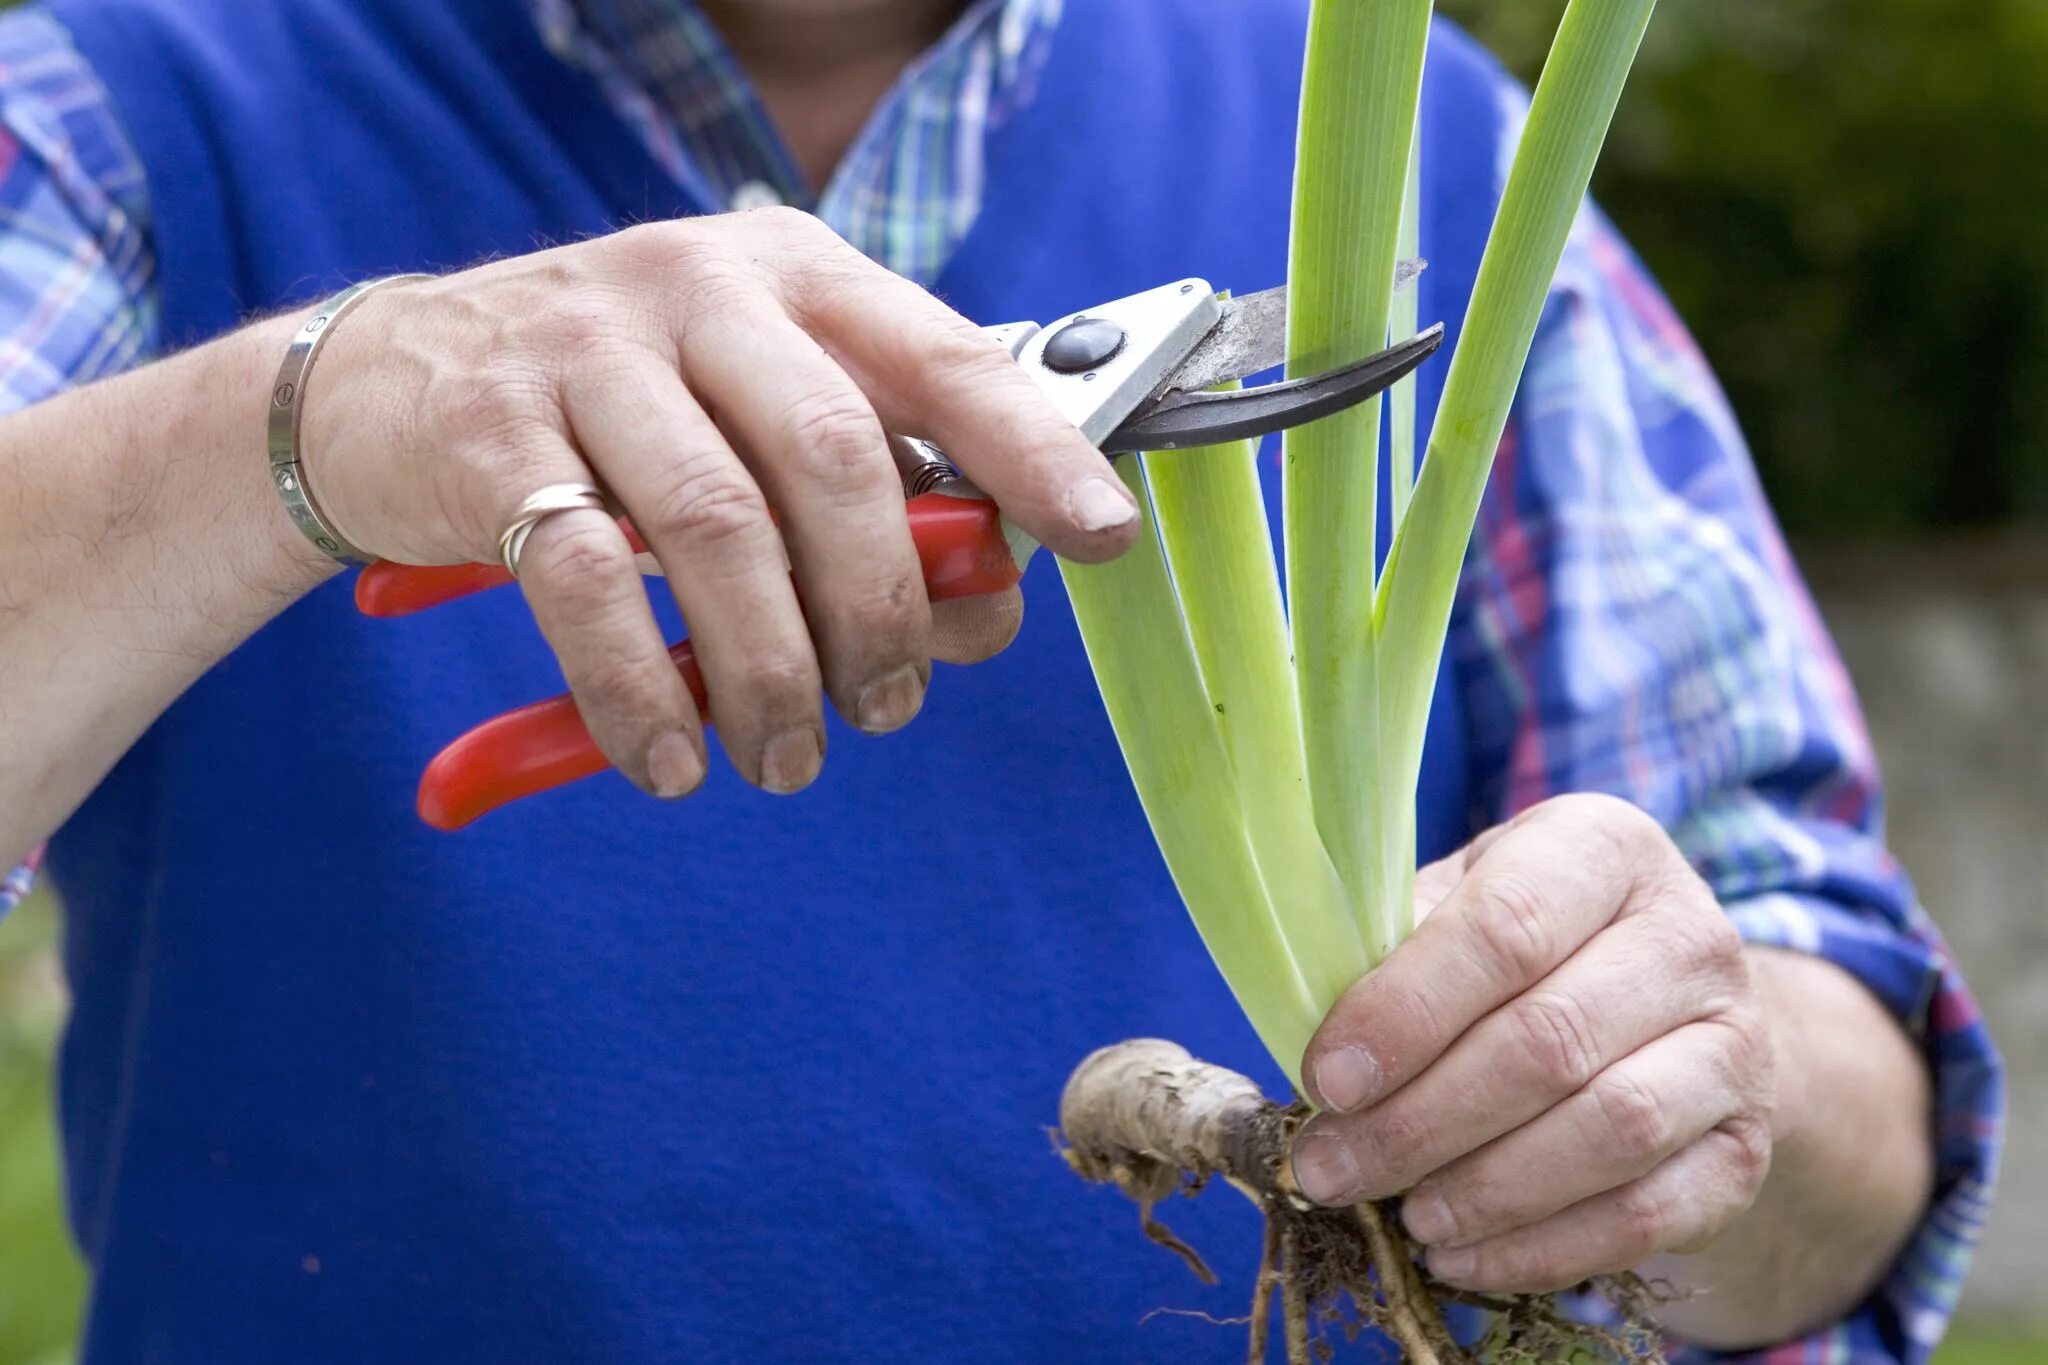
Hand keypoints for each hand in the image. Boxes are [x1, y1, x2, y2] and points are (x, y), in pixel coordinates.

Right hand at [297, 209, 1137, 797]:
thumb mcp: (754, 421)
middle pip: (836, 458)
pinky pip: (589, 583)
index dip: (1033, 450)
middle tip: (887, 707)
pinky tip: (669, 761)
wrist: (382, 384)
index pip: (945, 354)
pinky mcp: (488, 434)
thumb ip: (875, 500)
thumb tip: (992, 604)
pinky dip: (639, 693)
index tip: (1100, 535)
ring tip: (783, 755)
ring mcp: (586, 351)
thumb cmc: (616, 419)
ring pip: (719, 529)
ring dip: (772, 670)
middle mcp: (698, 289)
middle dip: (884, 609)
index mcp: (794, 275)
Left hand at [1290, 794, 1774, 1293]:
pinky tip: (1461, 1256)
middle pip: (1550, 1040)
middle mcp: (1690, 936)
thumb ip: (1389, 949)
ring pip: (1610, 1131)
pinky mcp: (1745, 1150)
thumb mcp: (1455, 905)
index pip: (1506, 927)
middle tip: (1332, 1168)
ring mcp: (1736, 1046)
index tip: (1326, 1078)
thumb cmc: (1519, 947)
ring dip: (1486, 1189)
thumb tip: (1308, 1037)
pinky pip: (1648, 1214)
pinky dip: (1543, 1247)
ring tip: (1402, 1215)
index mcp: (1603, 848)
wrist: (1663, 1009)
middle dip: (1422, 1119)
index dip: (1407, 1010)